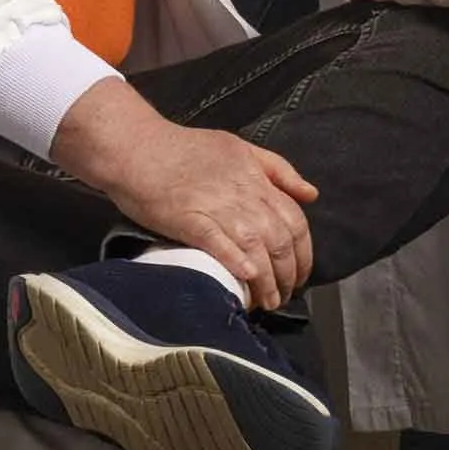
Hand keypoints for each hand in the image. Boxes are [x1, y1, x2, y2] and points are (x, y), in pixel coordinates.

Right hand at [49, 88, 319, 303]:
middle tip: (283, 296)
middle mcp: (243, 194)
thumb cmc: (185, 149)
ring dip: (266, 281)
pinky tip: (246, 279)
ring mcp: (216, 206)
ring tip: (266, 302)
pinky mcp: (189, 219)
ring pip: (256, 248)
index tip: (299, 275)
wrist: (137, 147)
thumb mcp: (240, 147)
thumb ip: (278, 169)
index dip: (303, 254)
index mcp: (257, 178)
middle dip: (287, 275)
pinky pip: (219, 243)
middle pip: (280, 240)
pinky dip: (237, 262)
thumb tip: (311, 194)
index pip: (295, 221)